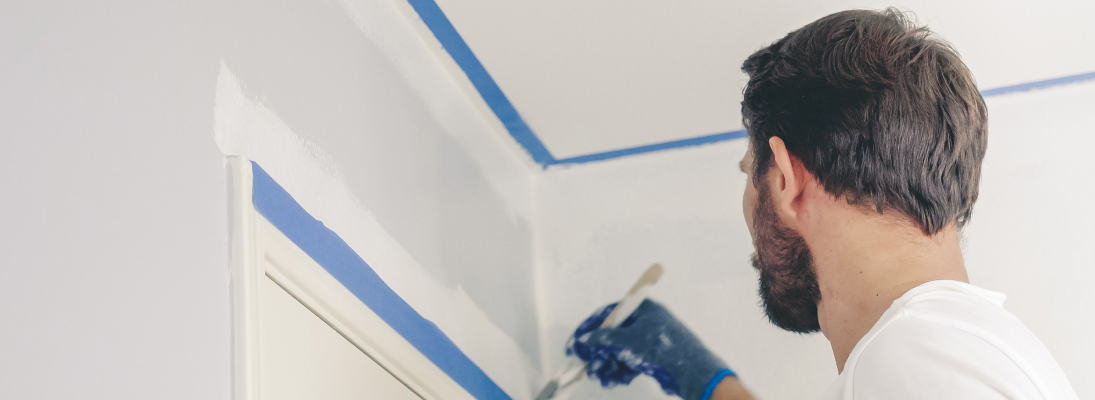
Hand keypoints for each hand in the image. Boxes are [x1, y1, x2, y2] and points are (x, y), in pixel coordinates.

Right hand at [566, 299, 734, 399]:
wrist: (693, 371)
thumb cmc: (664, 348)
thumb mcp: (629, 341)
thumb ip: (605, 339)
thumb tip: (586, 338)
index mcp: (642, 308)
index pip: (609, 313)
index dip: (590, 327)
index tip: (575, 342)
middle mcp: (645, 321)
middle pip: (613, 334)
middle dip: (599, 351)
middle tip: (586, 364)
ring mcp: (650, 340)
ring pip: (620, 351)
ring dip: (608, 364)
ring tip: (601, 377)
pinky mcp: (653, 356)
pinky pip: (630, 361)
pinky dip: (621, 370)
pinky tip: (615, 380)